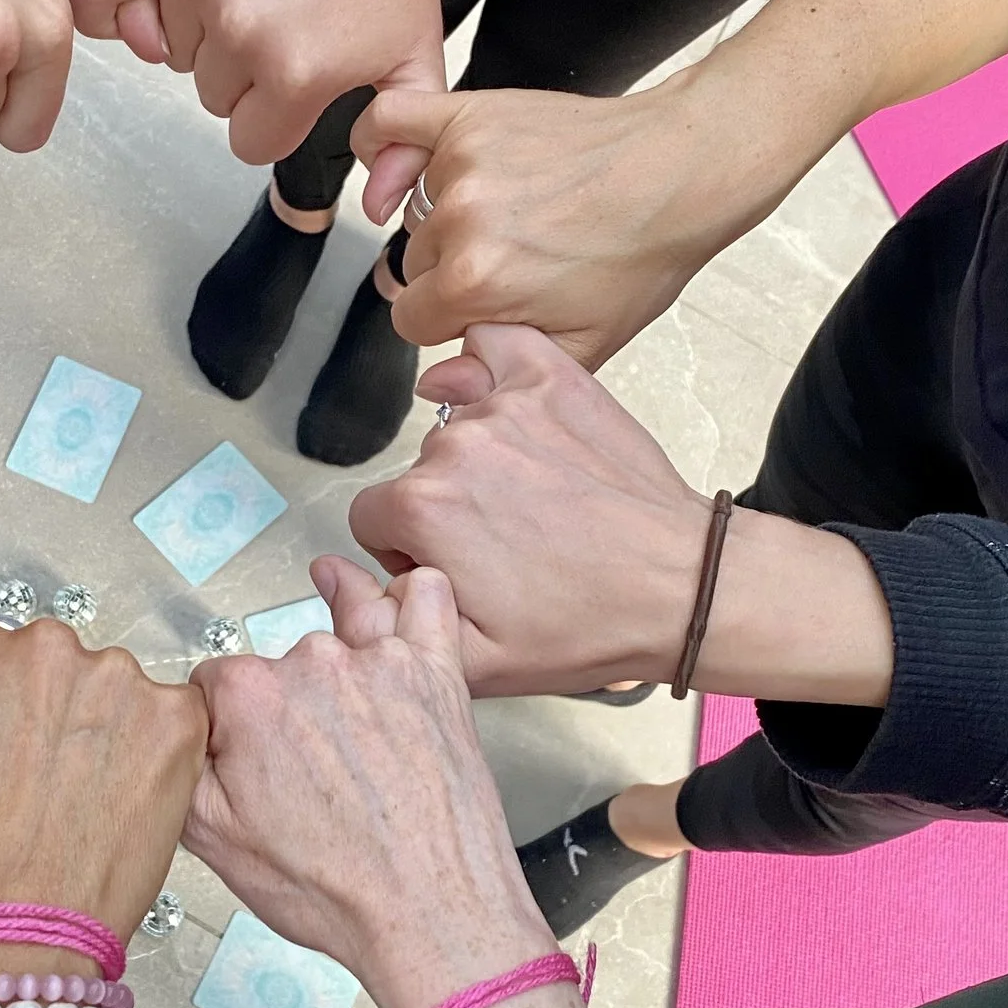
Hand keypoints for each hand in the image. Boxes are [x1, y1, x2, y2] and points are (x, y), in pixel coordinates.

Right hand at [0, 617, 207, 940]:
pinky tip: (122, 805)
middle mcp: (42, 646)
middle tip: (34, 789)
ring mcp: (114, 680)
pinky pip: (170, 722)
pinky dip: (154, 757)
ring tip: (77, 806)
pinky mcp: (172, 721)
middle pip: (53, 669)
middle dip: (49, 716)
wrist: (4, 943)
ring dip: (102, 735)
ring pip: (112, 695)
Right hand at [72, 0, 445, 162]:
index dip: (273, 115)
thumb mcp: (416, 48)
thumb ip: (401, 138)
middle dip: (239, 72)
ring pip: (170, 52)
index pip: (250, 142)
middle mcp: (241, 32)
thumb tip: (380, 209)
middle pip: (210, 98)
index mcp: (298, 72)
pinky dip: (118, 1)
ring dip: (197, 30)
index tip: (295, 77)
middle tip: (281, 16)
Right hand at [187, 561, 553, 1007]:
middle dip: (281, 698)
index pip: (212, 682)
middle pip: (279, 658)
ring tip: (335, 641)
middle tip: (299, 760)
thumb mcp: (214, 844)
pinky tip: (396, 602)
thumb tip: (166, 733)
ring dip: (338, 624)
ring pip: (347, 616)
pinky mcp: (436, 673)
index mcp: (250, 700)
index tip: (233, 751)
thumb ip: (178, 769)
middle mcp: (312, 665)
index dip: (219, 719)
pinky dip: (409, 595)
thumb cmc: (335, 890)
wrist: (429, 917)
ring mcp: (380, 663)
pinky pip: (427, 600)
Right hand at [348, 324, 710, 694]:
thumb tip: (326, 575)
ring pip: (453, 420)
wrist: (681, 588)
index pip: (371, 517)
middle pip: (416, 471)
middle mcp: (456, 446)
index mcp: (425, 510)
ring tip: (530, 497)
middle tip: (505, 546)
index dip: (406, 550)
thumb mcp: (473, 663)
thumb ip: (381, 618)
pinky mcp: (554, 379)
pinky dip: (487, 361)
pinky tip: (501, 396)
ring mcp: (507, 405)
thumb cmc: (586, 626)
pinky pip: (492, 344)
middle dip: (446, 508)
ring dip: (476, 452)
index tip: (453, 570)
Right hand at [353, 74, 792, 366]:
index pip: (412, 320)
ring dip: (443, 214)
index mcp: (477, 283)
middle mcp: (459, 221)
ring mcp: (461, 163)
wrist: (680, 170)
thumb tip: (435, 390)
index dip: (448, 320)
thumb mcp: (583, 344)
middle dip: (451, 270)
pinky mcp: (469, 116)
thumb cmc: (642, 252)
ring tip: (507, 212)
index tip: (482, 306)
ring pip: (413, 209)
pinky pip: (390, 120)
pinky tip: (397, 163)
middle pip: (413, 265)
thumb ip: (500, 373)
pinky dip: (382, 141)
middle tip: (511, 258)